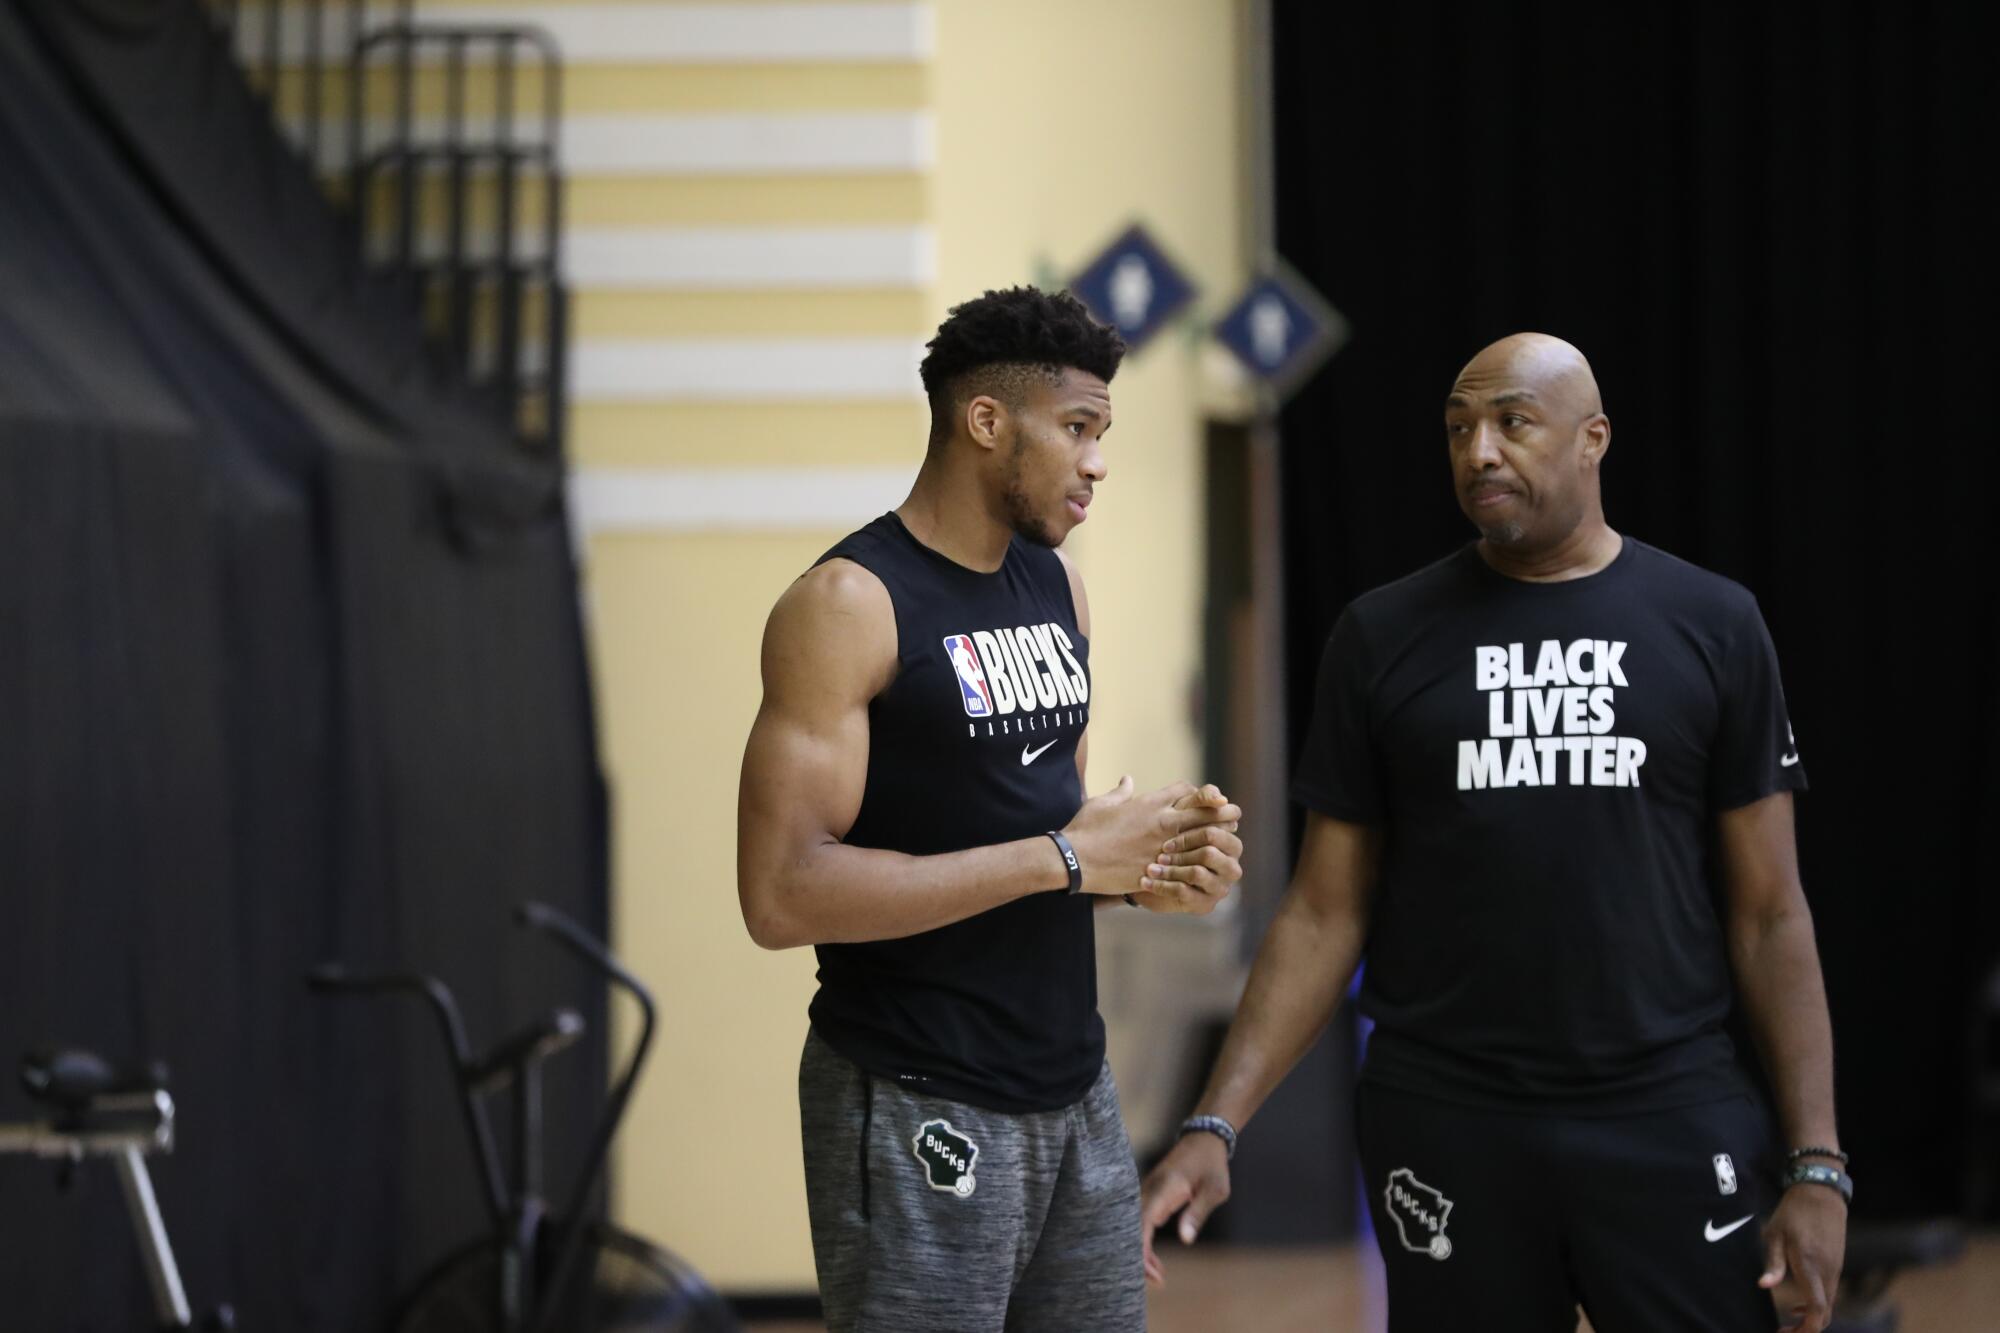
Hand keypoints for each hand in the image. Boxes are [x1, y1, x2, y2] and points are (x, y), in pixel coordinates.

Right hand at [1063, 778, 1241, 897]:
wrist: (1074, 859)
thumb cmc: (1085, 829)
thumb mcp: (1101, 803)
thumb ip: (1120, 792)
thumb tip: (1128, 780)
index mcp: (1149, 803)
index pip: (1186, 790)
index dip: (1198, 793)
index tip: (1206, 799)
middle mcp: (1160, 823)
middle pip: (1203, 812)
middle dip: (1221, 812)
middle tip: (1234, 814)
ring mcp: (1161, 847)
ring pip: (1201, 839)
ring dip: (1216, 839)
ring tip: (1228, 841)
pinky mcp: (1157, 869)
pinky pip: (1186, 866)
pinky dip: (1197, 865)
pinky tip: (1205, 867)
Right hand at [1139, 1130, 1231, 1286]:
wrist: (1204, 1139)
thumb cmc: (1211, 1164)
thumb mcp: (1214, 1189)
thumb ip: (1197, 1213)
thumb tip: (1185, 1240)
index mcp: (1163, 1188)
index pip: (1143, 1221)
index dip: (1141, 1248)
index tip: (1150, 1270)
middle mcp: (1149, 1190)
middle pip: (1132, 1227)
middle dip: (1139, 1256)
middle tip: (1157, 1280)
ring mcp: (1148, 1192)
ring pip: (1135, 1226)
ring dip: (1142, 1251)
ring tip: (1158, 1277)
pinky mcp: (1151, 1197)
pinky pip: (1142, 1222)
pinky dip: (1145, 1242)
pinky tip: (1155, 1261)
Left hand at [1759, 1184, 1846, 1332]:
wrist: (1821, 1193)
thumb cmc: (1793, 1213)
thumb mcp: (1775, 1234)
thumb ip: (1773, 1263)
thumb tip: (1764, 1286)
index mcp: (1811, 1265)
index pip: (1817, 1307)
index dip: (1807, 1327)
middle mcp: (1828, 1272)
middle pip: (1825, 1312)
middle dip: (1807, 1328)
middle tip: (1783, 1331)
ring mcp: (1835, 1268)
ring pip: (1828, 1304)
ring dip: (1811, 1316)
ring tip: (1787, 1320)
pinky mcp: (1836, 1264)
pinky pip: (1829, 1293)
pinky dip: (1816, 1304)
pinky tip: (1797, 1303)